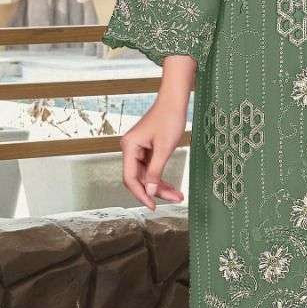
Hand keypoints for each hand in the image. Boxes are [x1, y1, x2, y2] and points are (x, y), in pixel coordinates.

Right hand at [119, 93, 187, 210]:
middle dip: (155, 191)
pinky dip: (161, 177)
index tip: (153, 206)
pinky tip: (172, 187)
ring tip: (178, 196)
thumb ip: (155, 171)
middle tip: (174, 200)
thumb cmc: (169, 118)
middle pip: (138, 178)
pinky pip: (151, 168)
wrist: (174, 101)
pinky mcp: (146, 149)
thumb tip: (149, 191)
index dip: (140, 194)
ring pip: (146, 175)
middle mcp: (130, 149)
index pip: (130, 178)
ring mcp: (137, 149)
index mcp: (129, 147)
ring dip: (161, 186)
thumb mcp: (165, 148)